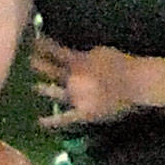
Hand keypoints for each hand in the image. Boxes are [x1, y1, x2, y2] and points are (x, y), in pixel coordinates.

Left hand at [30, 34, 147, 126]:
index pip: (55, 52)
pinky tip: (40, 122)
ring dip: (44, 89)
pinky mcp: (82, 114)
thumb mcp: (101, 51)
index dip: (43, 47)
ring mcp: (76, 97)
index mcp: (77, 62)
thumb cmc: (123, 64)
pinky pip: (64, 119)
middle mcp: (73, 79)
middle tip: (29, 61)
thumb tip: (73, 55)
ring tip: (34, 86)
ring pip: (55, 93)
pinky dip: (51, 121)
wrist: (136, 84)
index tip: (33, 42)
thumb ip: (84, 54)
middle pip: (52, 71)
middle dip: (39, 66)